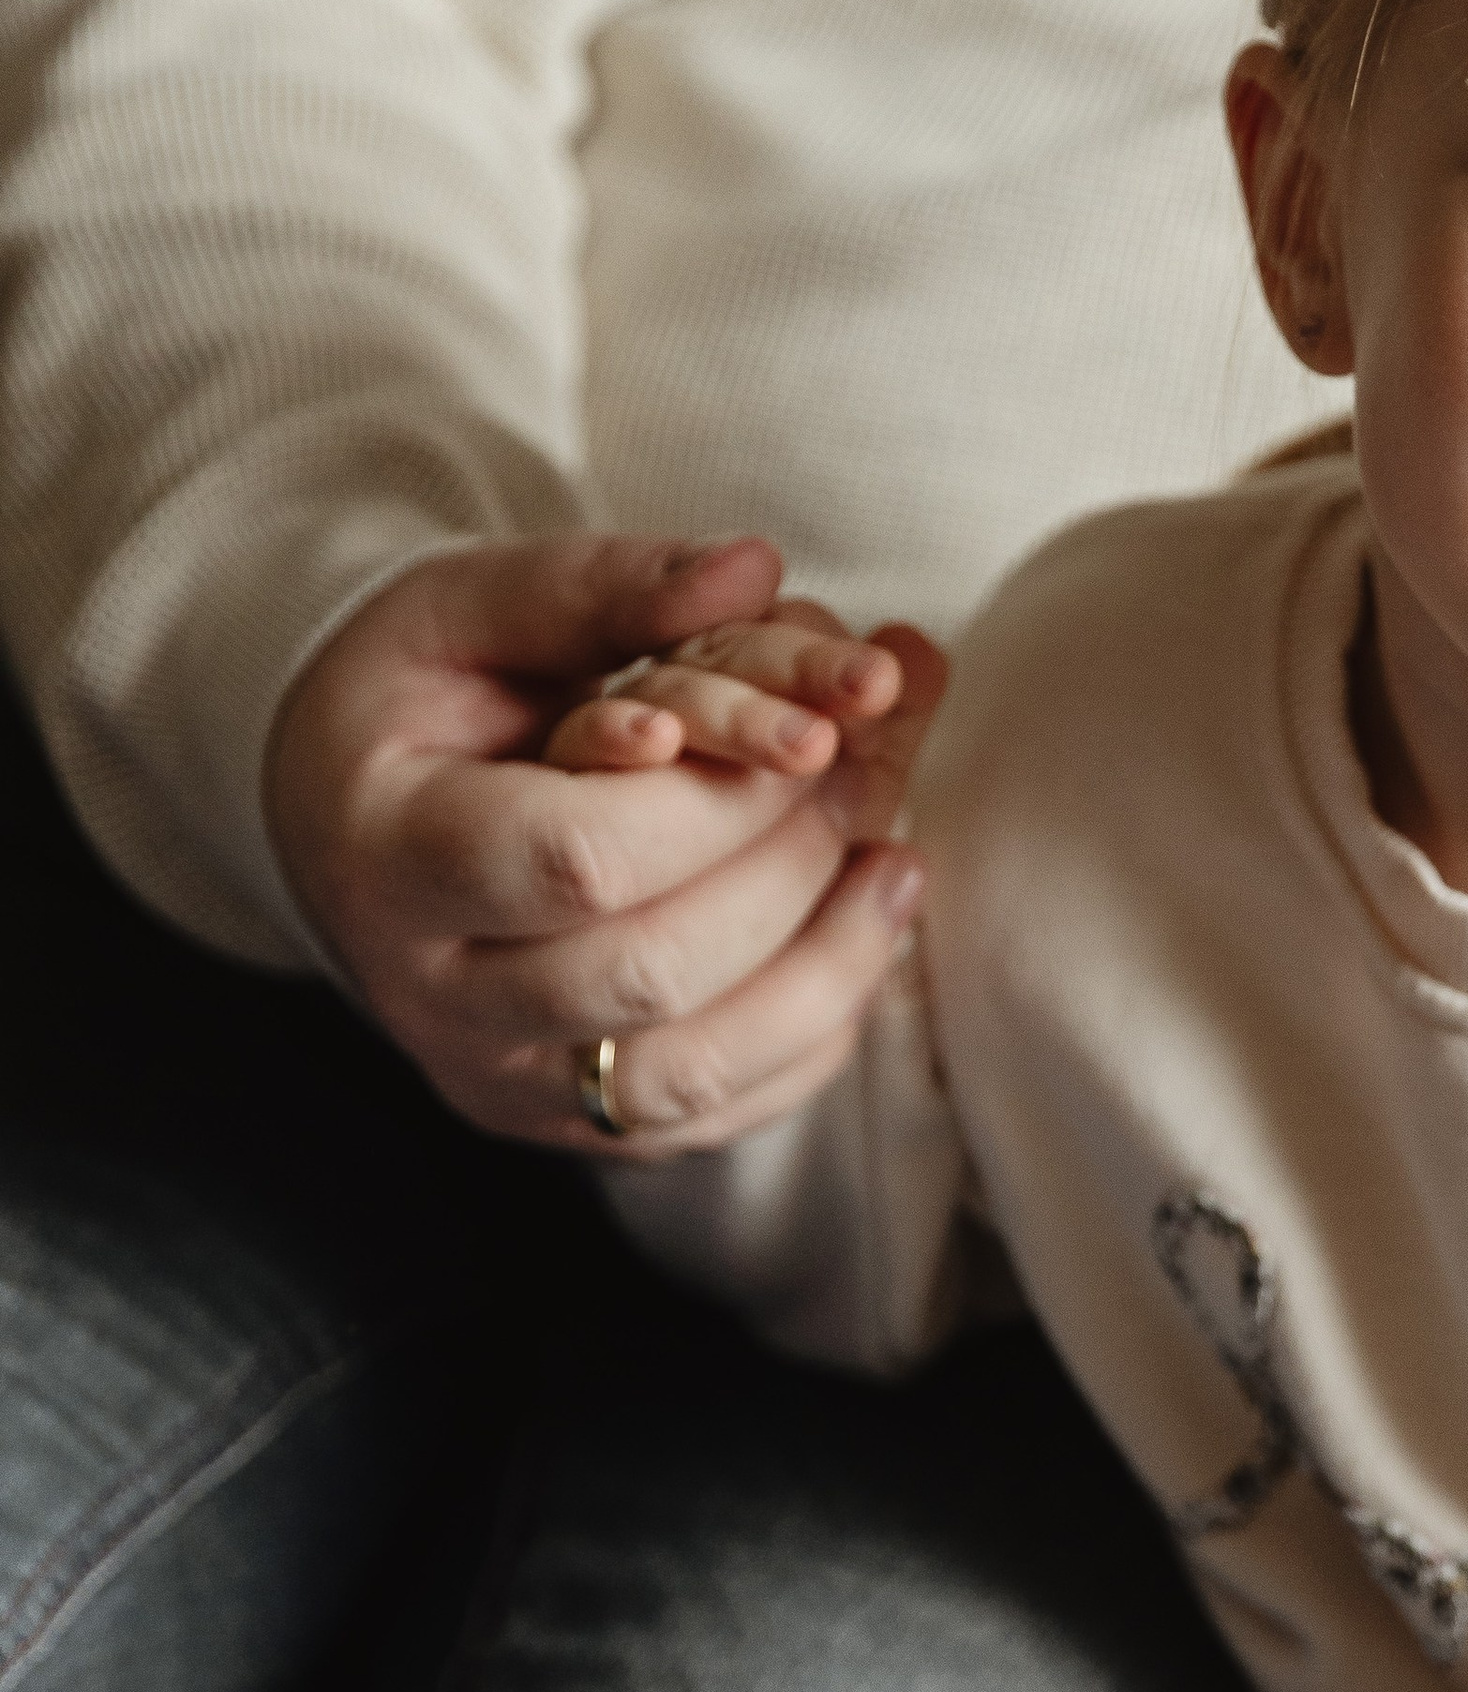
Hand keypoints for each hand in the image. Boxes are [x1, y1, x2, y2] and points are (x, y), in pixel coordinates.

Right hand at [264, 535, 941, 1156]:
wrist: (348, 823)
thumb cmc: (414, 702)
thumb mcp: (471, 607)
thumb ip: (606, 584)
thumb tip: (752, 569)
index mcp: (392, 856)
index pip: (579, 860)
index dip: (721, 799)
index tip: (802, 729)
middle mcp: (436, 998)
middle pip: (652, 972)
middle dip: (788, 863)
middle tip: (852, 770)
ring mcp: (504, 1080)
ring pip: (695, 1076)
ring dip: (831, 962)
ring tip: (895, 858)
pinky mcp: (574, 1122)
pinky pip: (721, 1115)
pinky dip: (818, 1024)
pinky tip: (860, 926)